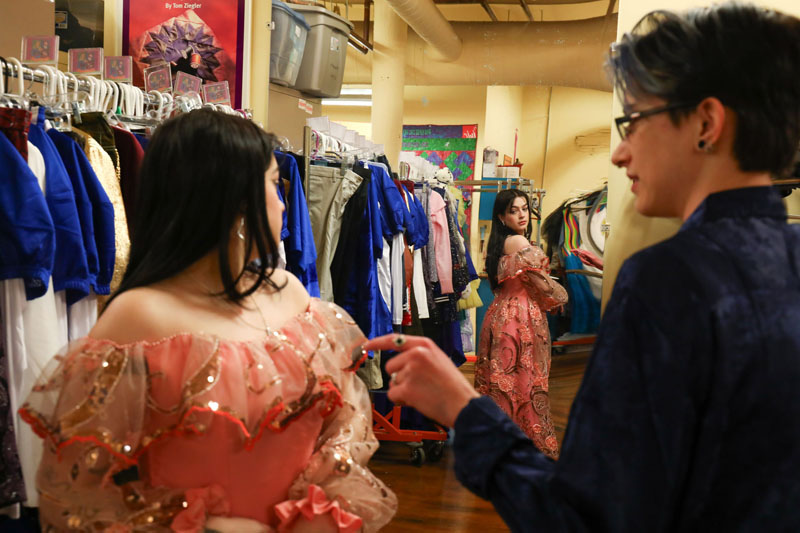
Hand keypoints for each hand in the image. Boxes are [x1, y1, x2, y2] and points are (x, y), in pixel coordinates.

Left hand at [362, 334, 478, 426]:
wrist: (464, 405)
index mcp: (424, 345)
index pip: (394, 340)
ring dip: (403, 390)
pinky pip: (393, 395)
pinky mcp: (406, 388)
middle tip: (420, 385)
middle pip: (390, 366)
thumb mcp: (439, 360)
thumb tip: (398, 362)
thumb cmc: (453, 386)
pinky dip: (402, 401)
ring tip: (423, 393)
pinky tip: (419, 400)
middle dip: (400, 377)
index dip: (377, 343)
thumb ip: (419, 356)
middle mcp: (416, 354)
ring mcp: (410, 371)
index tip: (367, 345)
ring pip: (392, 382)